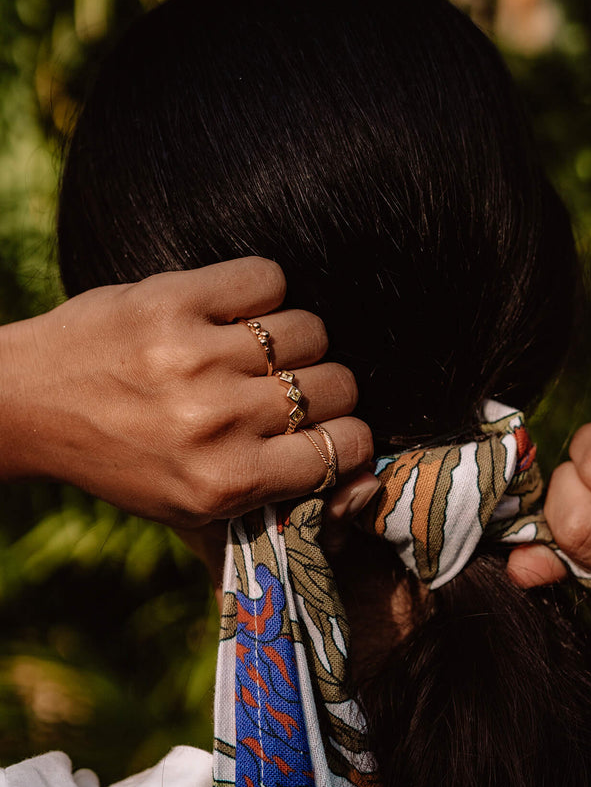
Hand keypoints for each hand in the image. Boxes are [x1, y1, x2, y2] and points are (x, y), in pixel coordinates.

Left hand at [1, 257, 373, 526]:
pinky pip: (267, 278)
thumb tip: (362, 484)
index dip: (349, 436)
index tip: (331, 429)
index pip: (342, 448)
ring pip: (310, 329)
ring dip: (294, 340)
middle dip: (324, 388)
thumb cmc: (120, 459)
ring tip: (257, 350)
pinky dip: (262, 292)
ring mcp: (195, 357)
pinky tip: (234, 313)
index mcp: (226, 482)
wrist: (28, 402)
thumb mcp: (191, 508)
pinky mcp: (172, 299)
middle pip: (336, 384)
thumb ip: (274, 502)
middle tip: (288, 389)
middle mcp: (217, 422)